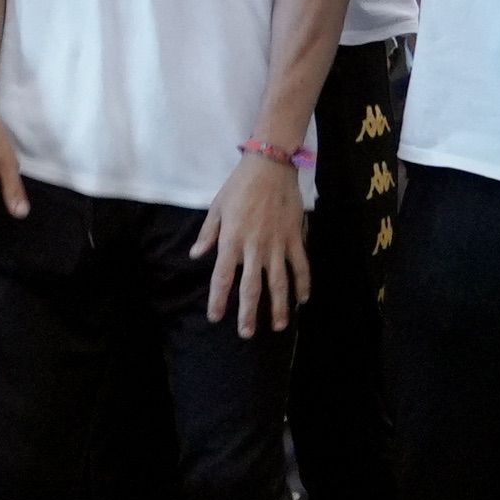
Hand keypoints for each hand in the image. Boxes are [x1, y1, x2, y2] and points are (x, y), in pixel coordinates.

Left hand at [194, 151, 311, 336]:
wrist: (270, 166)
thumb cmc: (240, 185)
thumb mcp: (217, 207)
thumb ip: (208, 233)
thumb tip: (197, 255)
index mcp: (232, 240)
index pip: (223, 277)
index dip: (219, 299)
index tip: (216, 316)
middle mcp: (255, 247)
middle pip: (251, 287)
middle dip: (248, 313)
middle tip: (246, 334)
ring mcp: (277, 244)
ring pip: (279, 282)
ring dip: (278, 307)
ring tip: (277, 327)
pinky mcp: (295, 238)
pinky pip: (301, 266)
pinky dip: (303, 284)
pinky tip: (302, 300)